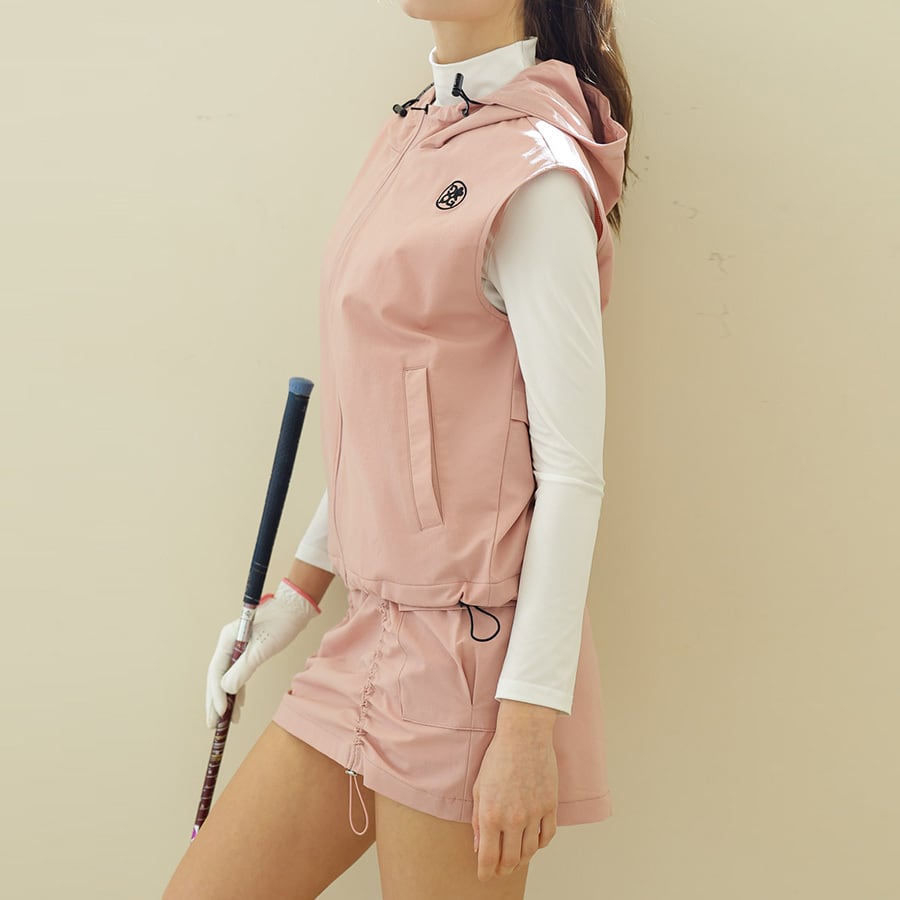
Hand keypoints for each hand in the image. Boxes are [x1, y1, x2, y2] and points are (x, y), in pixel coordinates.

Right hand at [204, 578, 320, 727]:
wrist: (296, 609)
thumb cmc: (280, 623)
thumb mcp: (262, 648)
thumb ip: (243, 668)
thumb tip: (226, 689)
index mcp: (226, 639)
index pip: (216, 672)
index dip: (216, 694)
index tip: (221, 713)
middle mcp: (228, 643)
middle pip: (217, 677)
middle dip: (214, 702)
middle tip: (212, 725)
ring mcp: (237, 647)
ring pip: (227, 677)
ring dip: (226, 699)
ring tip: (225, 721)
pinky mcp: (248, 651)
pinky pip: (238, 674)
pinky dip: (238, 690)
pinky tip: (239, 705)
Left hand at [471, 700, 558, 880]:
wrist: (524, 735)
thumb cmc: (498, 757)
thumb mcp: (479, 787)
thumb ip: (478, 820)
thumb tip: (480, 846)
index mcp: (491, 815)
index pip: (489, 858)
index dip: (486, 872)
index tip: (485, 876)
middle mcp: (514, 819)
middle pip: (511, 860)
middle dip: (504, 870)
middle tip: (500, 870)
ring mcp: (534, 813)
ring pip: (531, 851)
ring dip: (522, 859)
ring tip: (516, 858)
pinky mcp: (550, 805)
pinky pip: (548, 836)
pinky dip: (540, 844)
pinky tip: (533, 842)